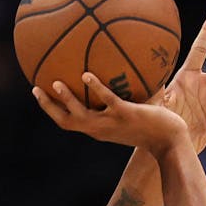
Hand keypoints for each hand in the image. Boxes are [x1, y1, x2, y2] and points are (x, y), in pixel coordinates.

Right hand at [33, 73, 189, 153]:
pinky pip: (106, 100)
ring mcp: (111, 123)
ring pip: (80, 114)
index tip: (40, 95)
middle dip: (48, 106)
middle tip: (35, 89)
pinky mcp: (125, 115)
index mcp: (98, 129)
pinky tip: (86, 74)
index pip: (68, 122)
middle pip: (64, 121)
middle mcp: (100, 129)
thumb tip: (125, 65)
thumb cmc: (154, 126)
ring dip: (66, 99)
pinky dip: (95, 88)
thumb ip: (124, 95)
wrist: (170, 141)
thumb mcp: (132, 112)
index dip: (52, 111)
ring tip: (55, 82)